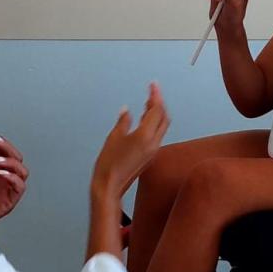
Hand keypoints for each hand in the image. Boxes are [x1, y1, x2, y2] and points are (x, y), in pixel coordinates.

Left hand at [0, 133, 28, 228]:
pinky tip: (1, 174)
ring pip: (22, 171)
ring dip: (12, 163)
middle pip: (17, 160)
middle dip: (9, 149)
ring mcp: (6, 190)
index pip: (6, 154)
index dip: (3, 143)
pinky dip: (13, 178)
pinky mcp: (9, 202)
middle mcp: (2, 180)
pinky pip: (20, 187)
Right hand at [91, 82, 169, 200]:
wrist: (110, 186)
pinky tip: (145, 120)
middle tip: (152, 93)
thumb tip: (126, 111)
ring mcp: (153, 150)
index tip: (153, 85)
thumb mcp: (114, 137)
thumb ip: (123, 121)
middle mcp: (153, 143)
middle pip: (164, 117)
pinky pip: (157, 134)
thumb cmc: (109, 164)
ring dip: (157, 113)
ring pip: (162, 126)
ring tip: (149, 103)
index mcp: (145, 136)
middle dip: (159, 103)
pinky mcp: (149, 156)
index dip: (155, 95)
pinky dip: (154, 123)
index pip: (156, 110)